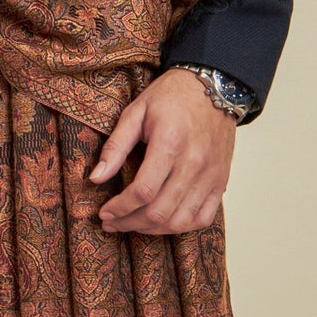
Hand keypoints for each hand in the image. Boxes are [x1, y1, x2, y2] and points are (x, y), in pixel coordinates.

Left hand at [86, 68, 237, 235]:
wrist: (213, 86)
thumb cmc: (172, 96)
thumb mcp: (136, 111)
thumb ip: (116, 146)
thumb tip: (95, 178)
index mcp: (170, 142)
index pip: (143, 190)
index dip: (120, 208)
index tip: (104, 212)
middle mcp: (194, 163)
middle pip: (160, 212)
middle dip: (130, 223)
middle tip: (112, 222)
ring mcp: (211, 175)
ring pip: (181, 221)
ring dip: (152, 230)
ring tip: (133, 223)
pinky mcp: (221, 181)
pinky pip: (203, 218)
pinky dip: (181, 227)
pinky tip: (162, 222)